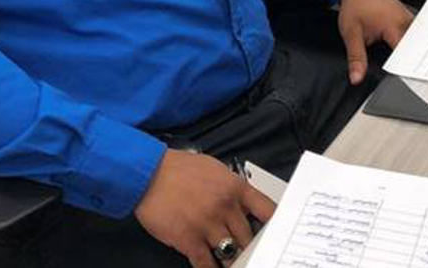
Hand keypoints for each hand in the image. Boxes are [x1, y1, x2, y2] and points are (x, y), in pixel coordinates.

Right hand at [134, 149, 275, 267]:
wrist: (148, 173)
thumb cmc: (180, 169)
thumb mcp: (214, 169)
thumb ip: (232, 187)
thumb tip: (245, 204)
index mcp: (235, 187)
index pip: (267, 209)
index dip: (276, 225)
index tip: (279, 235)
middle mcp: (225, 207)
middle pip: (249, 237)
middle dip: (250, 246)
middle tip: (250, 252)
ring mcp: (208, 225)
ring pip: (231, 253)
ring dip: (232, 260)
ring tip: (234, 263)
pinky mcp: (189, 240)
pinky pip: (207, 264)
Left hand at [338, 0, 413, 84]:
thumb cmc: (355, 4)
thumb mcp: (350, 33)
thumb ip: (356, 57)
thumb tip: (356, 76)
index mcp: (393, 26)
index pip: (405, 55)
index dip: (406, 70)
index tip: (405, 81)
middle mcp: (405, 21)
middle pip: (416, 49)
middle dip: (415, 64)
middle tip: (416, 81)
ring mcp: (409, 18)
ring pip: (419, 42)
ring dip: (417, 53)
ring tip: (420, 69)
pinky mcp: (408, 17)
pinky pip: (416, 34)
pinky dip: (415, 44)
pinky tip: (413, 53)